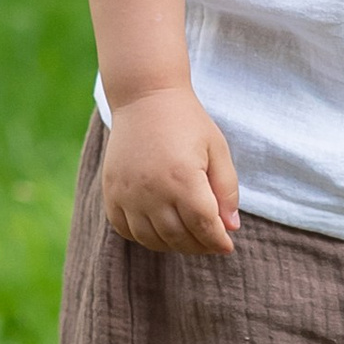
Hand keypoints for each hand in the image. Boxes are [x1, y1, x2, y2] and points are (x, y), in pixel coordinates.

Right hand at [102, 87, 239, 255]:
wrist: (144, 97)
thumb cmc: (187, 122)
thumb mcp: (217, 149)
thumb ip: (227, 190)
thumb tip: (231, 228)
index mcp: (183, 178)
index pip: (203, 226)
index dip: (217, 241)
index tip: (227, 245)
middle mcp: (152, 190)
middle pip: (178, 237)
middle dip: (199, 245)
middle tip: (210, 242)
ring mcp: (128, 193)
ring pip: (152, 239)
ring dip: (173, 245)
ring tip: (188, 237)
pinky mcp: (111, 192)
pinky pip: (125, 230)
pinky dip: (144, 237)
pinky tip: (159, 229)